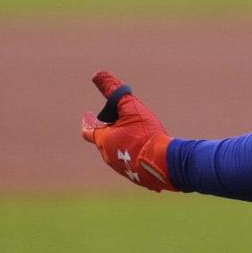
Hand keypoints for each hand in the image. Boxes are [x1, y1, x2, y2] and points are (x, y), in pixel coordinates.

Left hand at [80, 71, 176, 192]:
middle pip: (103, 141)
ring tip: (130, 135)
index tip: (86, 114)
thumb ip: (113, 90)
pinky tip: (143, 151)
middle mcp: (108, 156)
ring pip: (116, 152)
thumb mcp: (130, 107)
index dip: (87, 121)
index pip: (88, 131)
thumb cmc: (145, 134)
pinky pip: (130, 163)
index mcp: (103, 140)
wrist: (165, 163)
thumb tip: (97, 75)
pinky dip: (132, 154)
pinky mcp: (136, 177)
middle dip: (106, 130)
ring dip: (119, 142)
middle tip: (111, 122)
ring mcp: (122, 169)